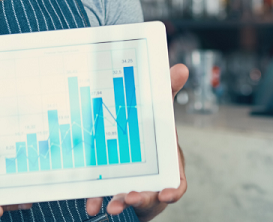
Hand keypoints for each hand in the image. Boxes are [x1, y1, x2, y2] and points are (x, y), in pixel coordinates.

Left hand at [85, 64, 189, 220]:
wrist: (129, 151)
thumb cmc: (150, 136)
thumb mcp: (157, 113)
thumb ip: (167, 92)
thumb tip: (181, 67)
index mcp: (166, 164)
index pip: (176, 181)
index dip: (173, 190)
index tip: (166, 193)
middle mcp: (153, 181)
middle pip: (151, 194)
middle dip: (142, 198)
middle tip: (130, 196)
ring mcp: (133, 188)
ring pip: (129, 200)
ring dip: (120, 203)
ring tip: (111, 206)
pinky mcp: (113, 193)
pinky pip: (106, 200)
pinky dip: (99, 202)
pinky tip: (92, 205)